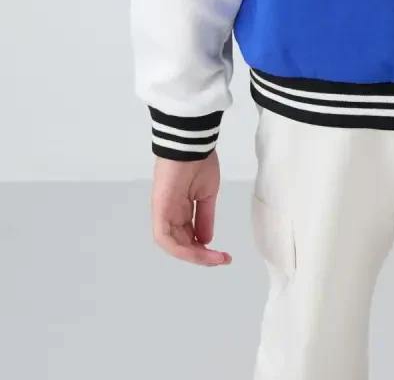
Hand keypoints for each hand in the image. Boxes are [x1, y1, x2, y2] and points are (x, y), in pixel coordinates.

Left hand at [151, 150, 231, 266]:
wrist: (191, 144)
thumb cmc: (199, 162)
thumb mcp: (207, 194)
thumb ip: (204, 217)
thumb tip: (206, 240)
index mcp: (179, 210)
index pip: (188, 238)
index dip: (203, 250)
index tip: (223, 256)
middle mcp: (169, 215)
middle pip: (181, 245)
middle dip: (201, 256)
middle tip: (221, 260)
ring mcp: (162, 213)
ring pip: (173, 245)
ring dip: (193, 255)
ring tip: (213, 258)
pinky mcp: (160, 210)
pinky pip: (165, 238)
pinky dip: (180, 249)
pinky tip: (198, 251)